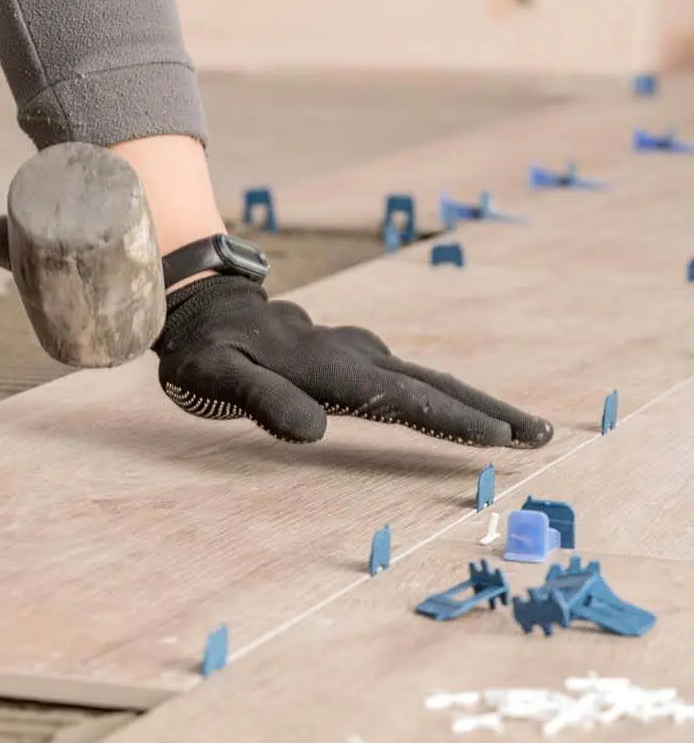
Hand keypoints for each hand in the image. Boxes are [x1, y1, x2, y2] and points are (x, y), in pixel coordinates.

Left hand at [154, 276, 554, 446]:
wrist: (200, 303)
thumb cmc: (204, 350)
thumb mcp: (217, 376)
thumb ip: (263, 400)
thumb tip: (313, 432)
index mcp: (328, 368)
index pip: (400, 398)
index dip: (450, 420)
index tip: (500, 439)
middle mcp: (351, 355)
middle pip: (431, 384)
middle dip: (487, 410)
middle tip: (542, 434)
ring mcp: (353, 351)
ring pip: (424, 377)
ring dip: (472, 402)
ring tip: (517, 428)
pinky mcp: (350, 353)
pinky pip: (405, 375)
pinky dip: (439, 392)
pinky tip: (452, 405)